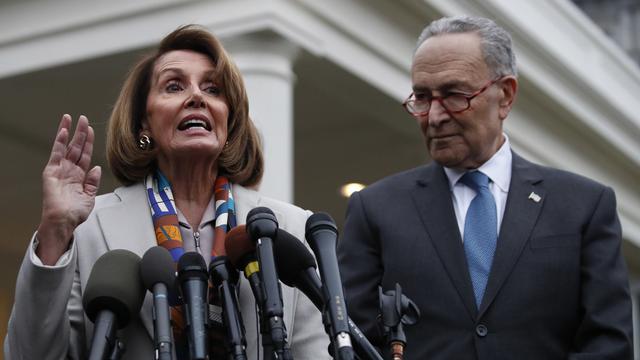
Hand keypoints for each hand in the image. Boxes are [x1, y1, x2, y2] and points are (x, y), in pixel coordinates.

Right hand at [36, 114, 101, 264]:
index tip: (91, 130)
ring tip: (72, 118)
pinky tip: (63, 130)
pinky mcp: (51, 171)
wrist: (64, 221)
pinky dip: (60, 141)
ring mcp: (60, 170)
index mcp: (79, 176)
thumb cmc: (75, 213)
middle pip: (76, 147)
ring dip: (70, 132)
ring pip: (66, 147)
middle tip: (83, 118)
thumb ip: (93, 181)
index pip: (85, 155)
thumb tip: (97, 168)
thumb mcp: (90, 196)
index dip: (89, 142)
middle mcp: (69, 171)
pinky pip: (56, 153)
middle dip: (81, 133)